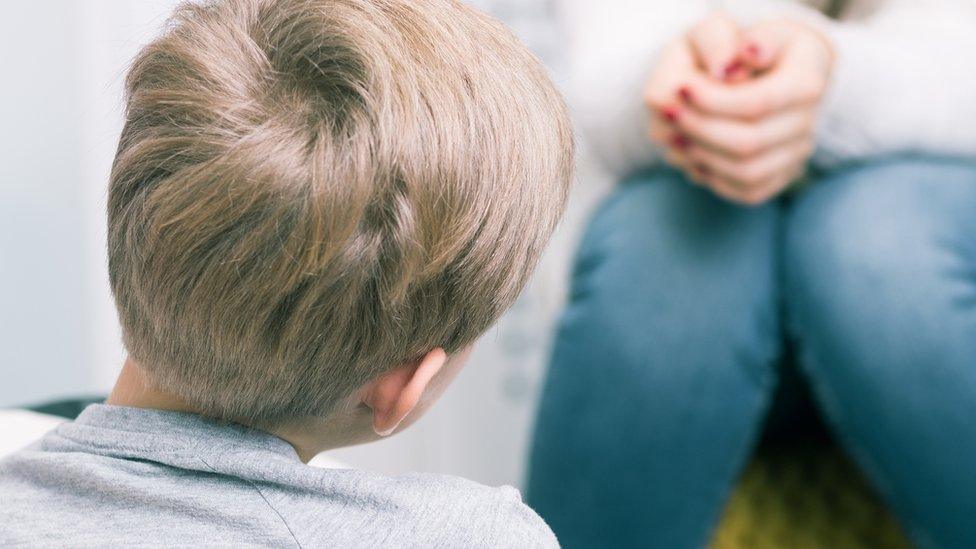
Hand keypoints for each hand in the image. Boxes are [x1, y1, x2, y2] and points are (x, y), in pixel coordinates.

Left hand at [645, 17, 834, 204]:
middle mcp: (809, 120)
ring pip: (747, 173)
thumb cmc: (737, 47)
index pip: (758, 103)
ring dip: (703, 157)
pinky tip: (692, 154)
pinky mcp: (781, 176)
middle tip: (670, 115)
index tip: (681, 88)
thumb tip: (724, 69)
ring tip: (674, 136)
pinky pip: (746, 191)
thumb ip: (722, 40)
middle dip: (701, 130)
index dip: (714, 101)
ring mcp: (797, 152)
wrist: (761, 72)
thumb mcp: (726, 29)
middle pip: (750, 143)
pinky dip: (712, 177)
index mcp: (806, 79)